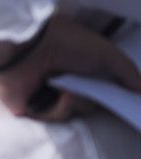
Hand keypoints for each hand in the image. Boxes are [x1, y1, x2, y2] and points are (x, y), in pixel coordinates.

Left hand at [0, 16, 140, 120]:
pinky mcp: (28, 106)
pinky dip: (61, 108)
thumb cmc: (67, 41)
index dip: (114, 96)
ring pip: (74, 112)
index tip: (130, 103)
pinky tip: (62, 94)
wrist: (28, 44)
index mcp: (78, 66)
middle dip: (97, 100)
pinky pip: (53, 117)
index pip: (101, 88)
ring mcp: (45, 94)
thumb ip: (127, 72)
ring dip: (79, 103)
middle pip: (91, 103)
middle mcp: (63, 80)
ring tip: (72, 88)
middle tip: (96, 92)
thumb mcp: (106, 53)